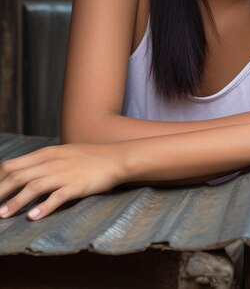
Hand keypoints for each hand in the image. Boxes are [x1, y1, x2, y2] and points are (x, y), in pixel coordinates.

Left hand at [0, 143, 125, 220]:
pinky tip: (33, 217)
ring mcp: (65, 173)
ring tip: (2, 215)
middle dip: (0, 192)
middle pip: (18, 177)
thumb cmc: (90, 157)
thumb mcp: (63, 153)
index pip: (12, 165)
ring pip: (33, 187)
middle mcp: (53, 162)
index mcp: (47, 153)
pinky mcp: (77, 185)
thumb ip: (43, 161)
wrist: (117, 158)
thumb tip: (20, 173)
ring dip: (16, 202)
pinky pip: (57, 197)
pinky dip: (44, 207)